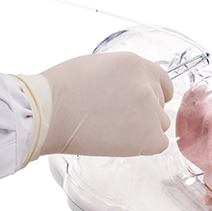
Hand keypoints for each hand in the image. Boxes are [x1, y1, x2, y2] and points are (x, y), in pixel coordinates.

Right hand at [40, 52, 174, 156]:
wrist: (49, 114)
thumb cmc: (63, 89)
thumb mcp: (99, 65)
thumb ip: (125, 75)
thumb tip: (134, 88)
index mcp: (136, 64)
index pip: (162, 81)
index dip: (155, 93)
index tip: (146, 104)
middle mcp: (147, 85)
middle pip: (160, 104)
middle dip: (144, 112)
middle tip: (115, 118)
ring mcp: (150, 111)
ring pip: (159, 124)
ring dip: (143, 129)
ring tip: (113, 129)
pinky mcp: (150, 137)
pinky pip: (159, 144)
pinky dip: (144, 146)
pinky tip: (121, 142)